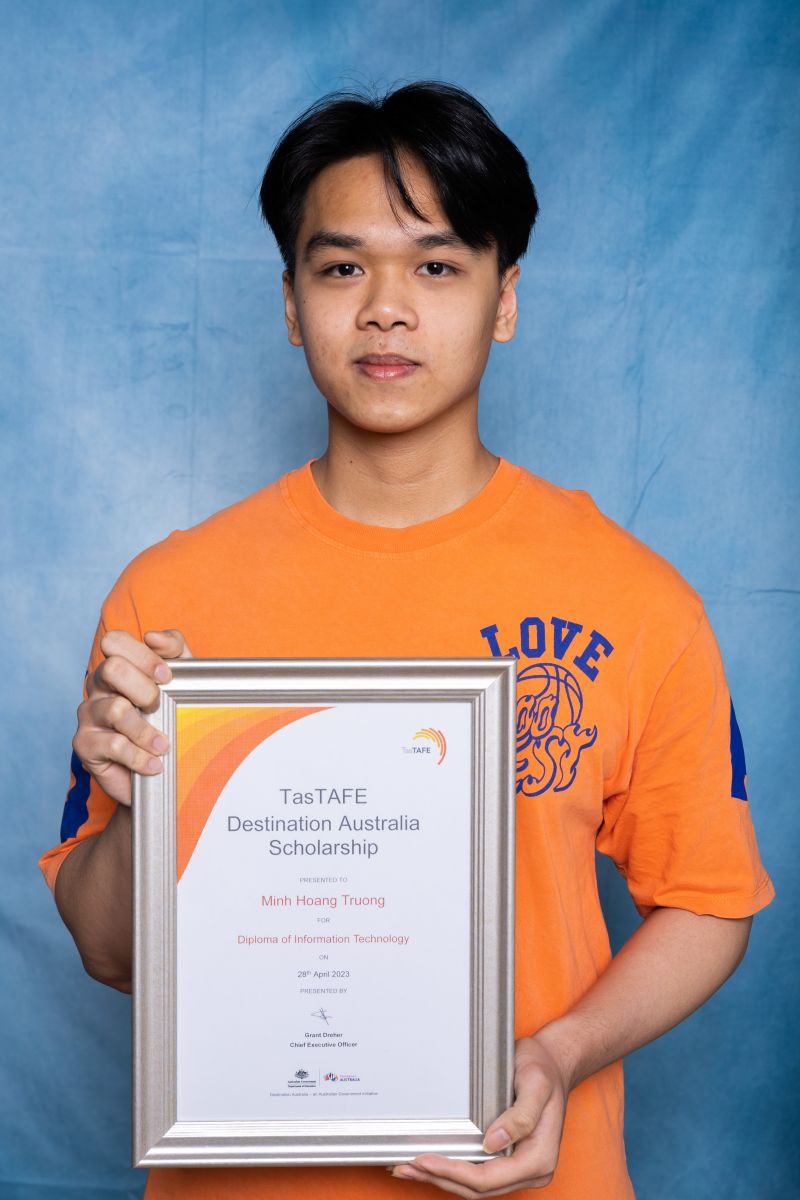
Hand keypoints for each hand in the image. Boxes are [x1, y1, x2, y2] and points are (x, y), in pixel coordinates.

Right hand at [72, 628, 191, 806]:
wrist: (155, 773)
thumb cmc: (167, 719)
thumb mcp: (182, 679)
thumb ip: (175, 650)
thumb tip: (154, 637)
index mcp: (117, 666)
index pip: (114, 641)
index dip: (143, 655)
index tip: (167, 677)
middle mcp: (97, 686)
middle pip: (112, 669)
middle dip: (145, 689)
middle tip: (160, 708)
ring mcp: (88, 715)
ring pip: (117, 710)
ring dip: (147, 731)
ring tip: (163, 746)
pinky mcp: (84, 745)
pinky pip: (114, 745)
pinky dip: (140, 757)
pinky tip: (154, 764)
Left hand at [390, 1033, 572, 1196]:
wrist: (553, 1063)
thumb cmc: (544, 1070)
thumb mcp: (536, 1084)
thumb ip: (521, 1115)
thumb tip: (493, 1142)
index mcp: (539, 1157)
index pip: (489, 1177)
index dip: (454, 1172)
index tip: (425, 1160)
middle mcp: (531, 1169)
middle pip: (478, 1188)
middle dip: (440, 1178)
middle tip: (406, 1167)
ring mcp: (520, 1168)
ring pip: (475, 1186)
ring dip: (442, 1179)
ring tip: (409, 1169)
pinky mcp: (509, 1160)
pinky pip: (479, 1173)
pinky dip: (452, 1171)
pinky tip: (431, 1164)